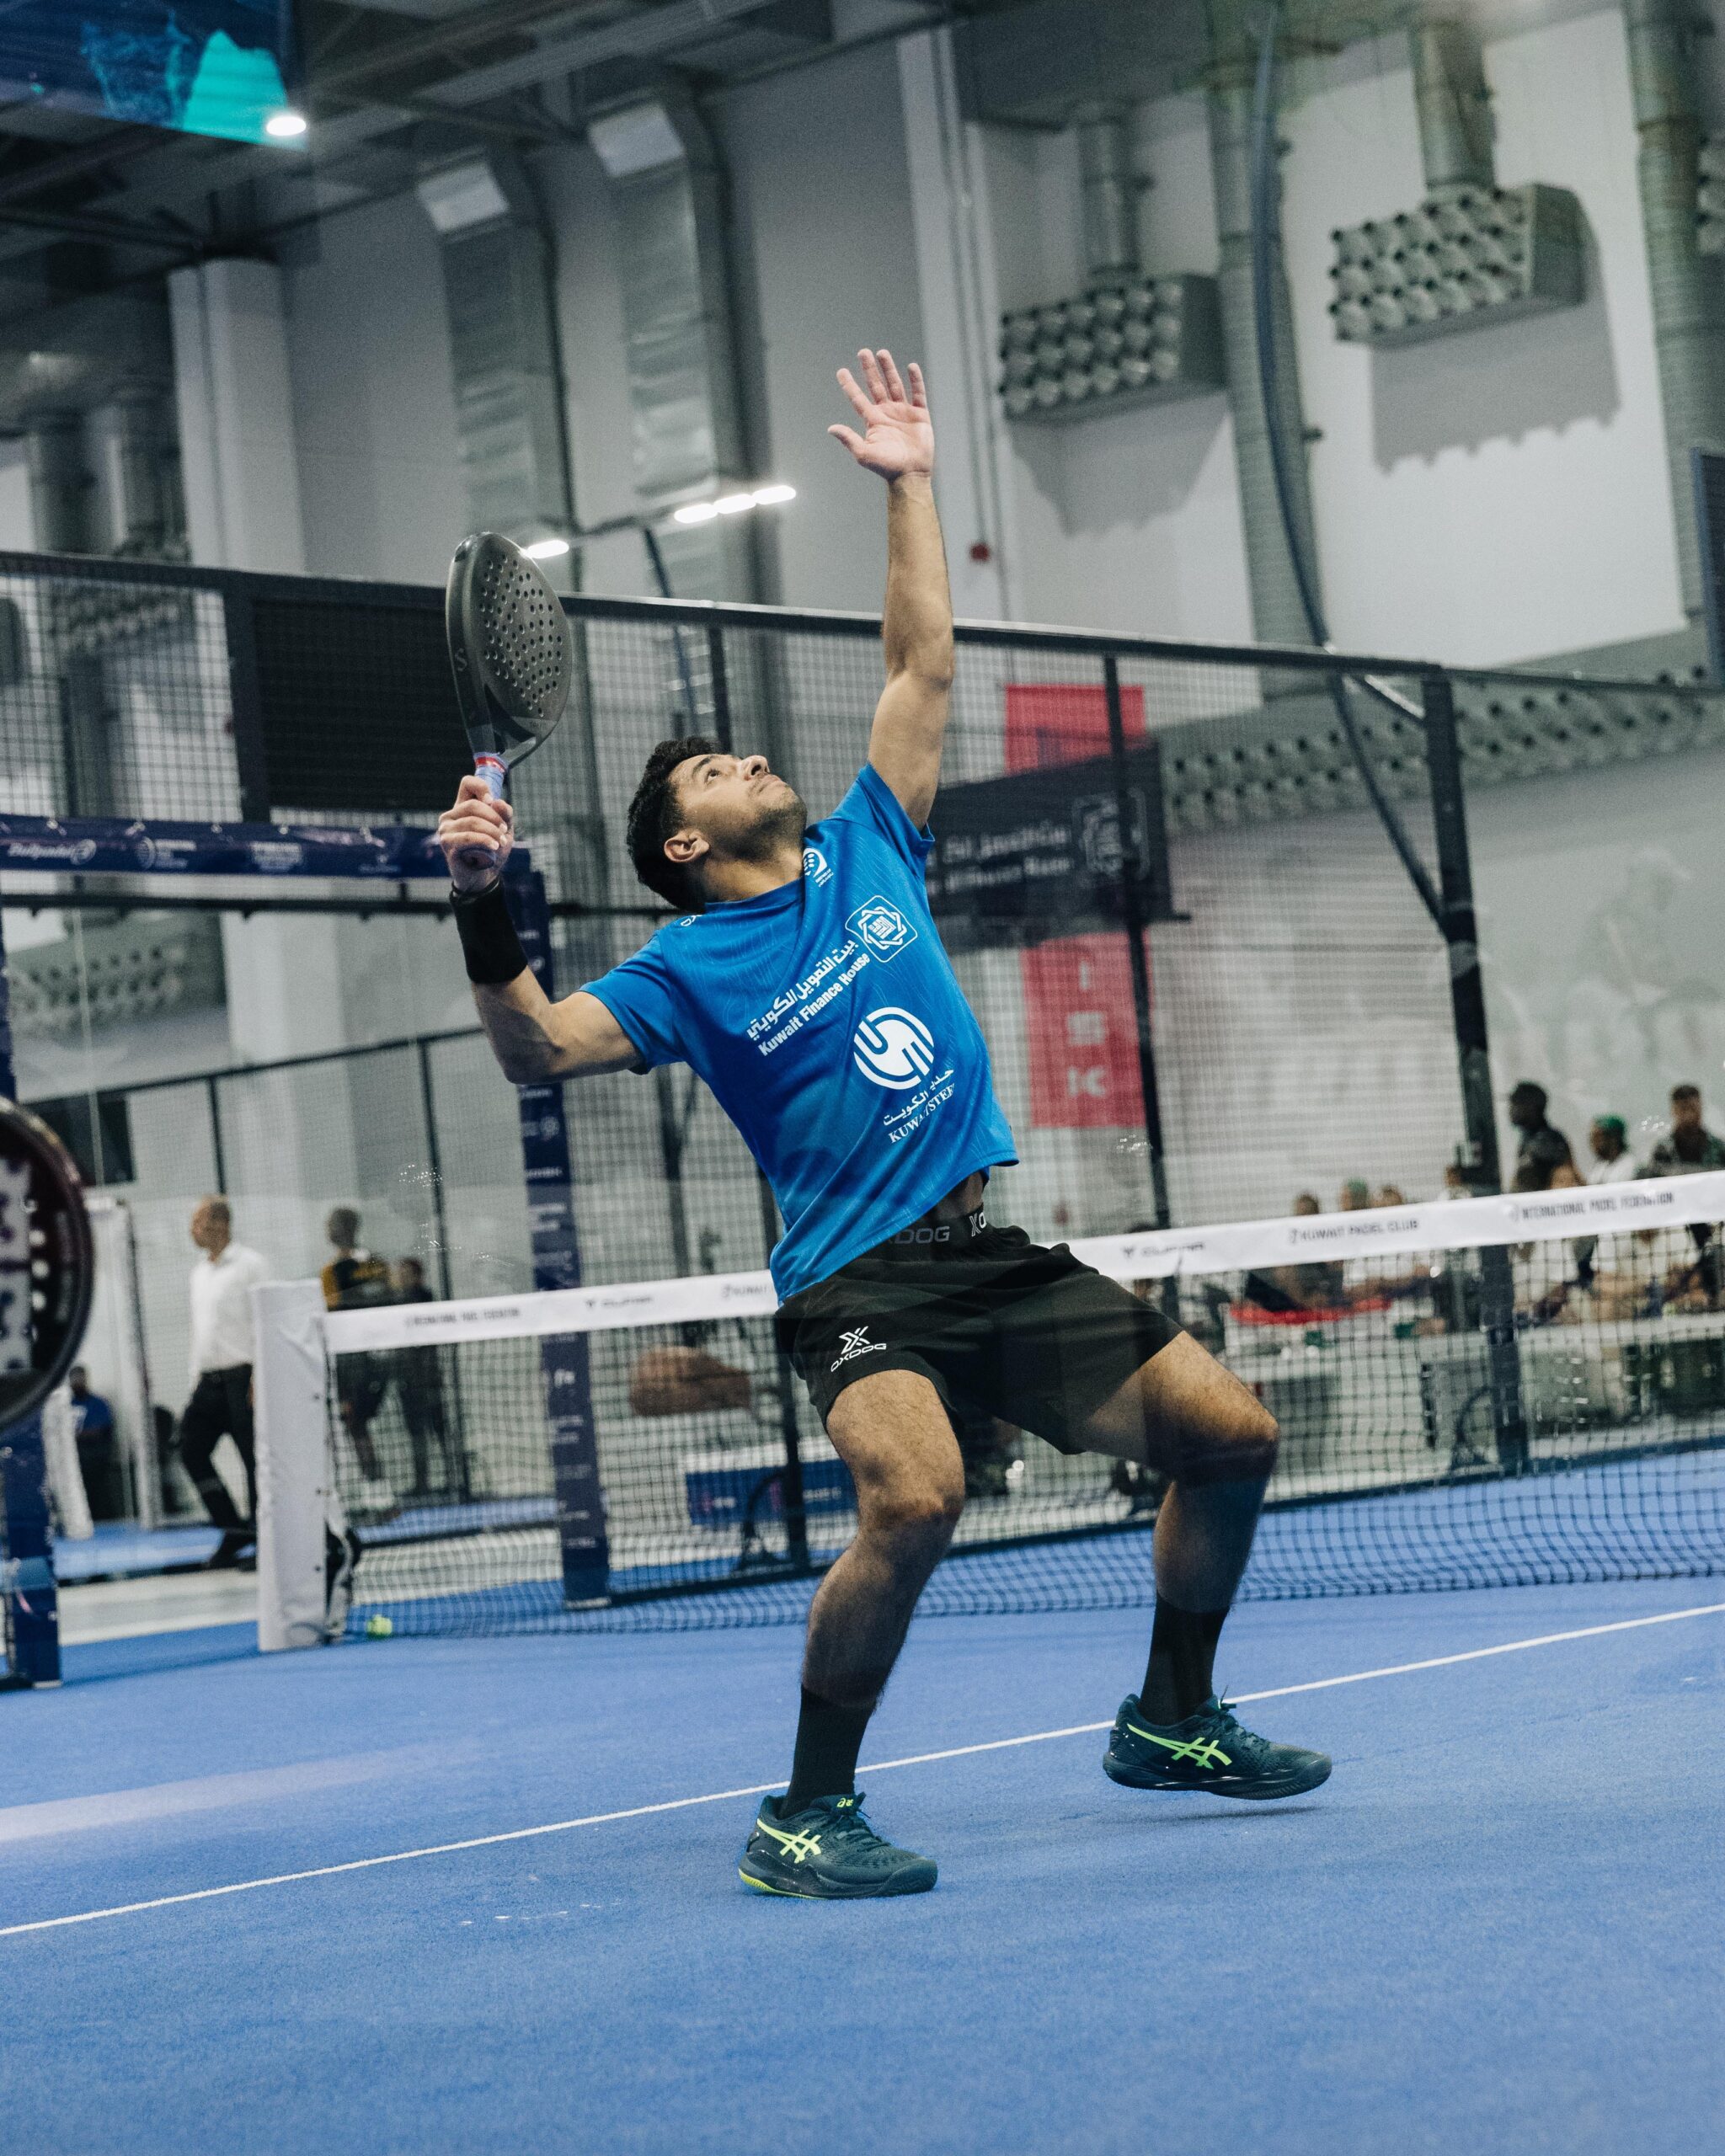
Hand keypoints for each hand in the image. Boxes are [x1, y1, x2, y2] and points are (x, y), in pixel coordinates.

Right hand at [438, 772, 513, 891]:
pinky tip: (495, 846)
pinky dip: (484, 840)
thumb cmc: (491, 851)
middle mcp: (450, 816)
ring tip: (501, 843)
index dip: (481, 787)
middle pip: (474, 805)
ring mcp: (446, 830)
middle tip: (504, 830)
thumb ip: (505, 814)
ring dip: (492, 832)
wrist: (484, 876)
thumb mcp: (504, 829)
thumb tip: (496, 802)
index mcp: (462, 807)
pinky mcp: (447, 844)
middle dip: (494, 817)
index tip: (492, 801)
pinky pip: (467, 837)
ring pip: (472, 822)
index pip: (467, 783)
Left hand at [829, 349, 931, 482]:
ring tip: (882, 353)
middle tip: (863, 352)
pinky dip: (915, 380)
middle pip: (876, 385)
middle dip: (869, 369)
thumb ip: (849, 439)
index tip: (841, 371)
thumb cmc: (886, 466)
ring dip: (888, 369)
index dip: (849, 385)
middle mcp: (887, 412)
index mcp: (873, 420)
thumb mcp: (863, 453)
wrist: (910, 474)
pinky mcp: (920, 415)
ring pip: (895, 385)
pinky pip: (918, 393)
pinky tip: (911, 367)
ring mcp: (903, 411)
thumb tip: (830, 428)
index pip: (858, 398)